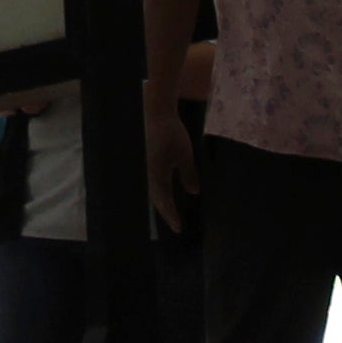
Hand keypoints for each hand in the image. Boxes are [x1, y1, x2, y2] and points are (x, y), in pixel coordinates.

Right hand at [141, 100, 197, 235]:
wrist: (157, 113)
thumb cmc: (172, 133)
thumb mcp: (185, 154)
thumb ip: (188, 174)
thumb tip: (194, 192)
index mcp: (157, 175)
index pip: (164, 201)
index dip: (171, 216)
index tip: (178, 229)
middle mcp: (150, 174)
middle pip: (156, 199)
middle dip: (166, 213)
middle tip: (175, 225)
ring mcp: (148, 167)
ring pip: (154, 190)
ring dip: (162, 202)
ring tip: (170, 211)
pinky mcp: (149, 160)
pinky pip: (155, 181)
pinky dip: (161, 190)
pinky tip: (167, 190)